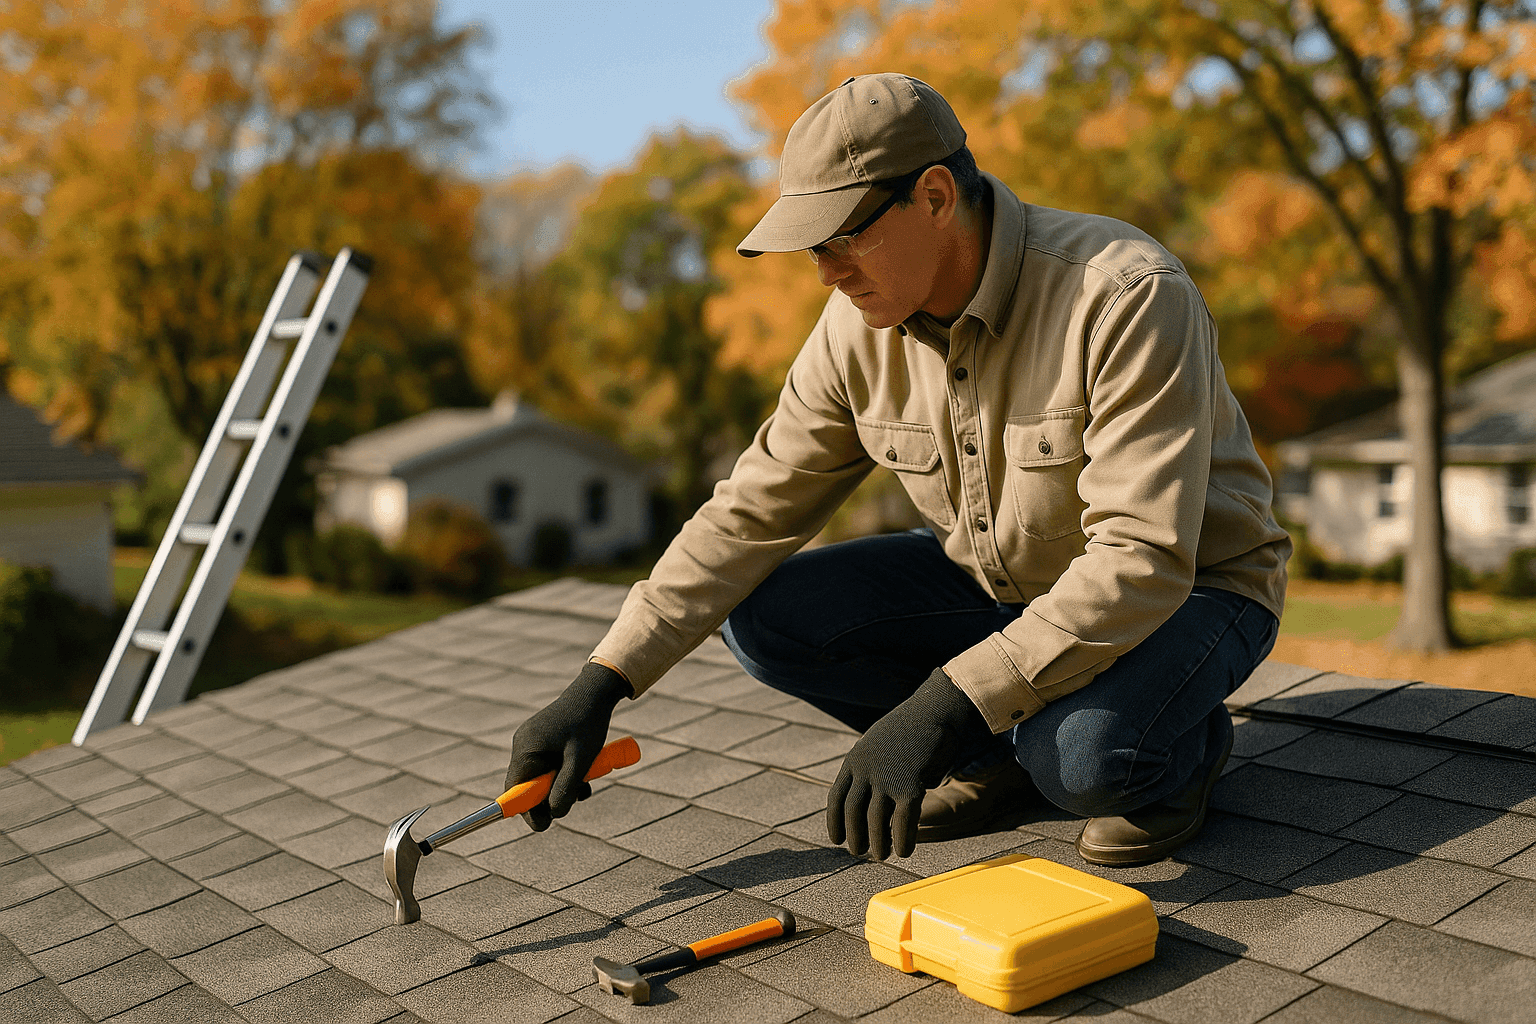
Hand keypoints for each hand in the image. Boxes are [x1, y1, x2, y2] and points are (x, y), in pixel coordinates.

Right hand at [504, 660, 632, 830]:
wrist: (596, 691)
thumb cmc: (588, 723)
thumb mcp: (580, 760)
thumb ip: (566, 788)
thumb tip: (553, 814)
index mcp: (526, 749)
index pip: (516, 790)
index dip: (529, 810)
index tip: (545, 824)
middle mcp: (523, 745)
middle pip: (529, 786)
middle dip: (552, 796)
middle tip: (578, 796)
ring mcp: (531, 742)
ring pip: (542, 777)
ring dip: (562, 785)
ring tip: (586, 782)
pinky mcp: (542, 740)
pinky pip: (548, 766)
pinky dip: (563, 773)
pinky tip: (583, 771)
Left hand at [827, 669, 990, 859]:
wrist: (936, 709)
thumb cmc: (910, 727)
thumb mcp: (878, 744)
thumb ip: (870, 767)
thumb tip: (869, 796)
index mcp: (855, 759)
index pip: (836, 797)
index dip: (835, 822)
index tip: (837, 840)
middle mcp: (866, 769)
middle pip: (853, 813)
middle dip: (855, 836)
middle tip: (860, 852)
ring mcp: (887, 777)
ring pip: (876, 821)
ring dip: (878, 844)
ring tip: (882, 856)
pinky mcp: (910, 785)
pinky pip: (902, 821)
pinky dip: (903, 840)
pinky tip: (905, 851)